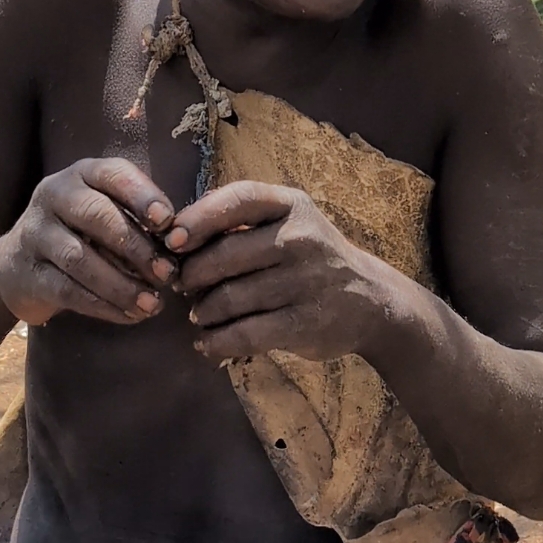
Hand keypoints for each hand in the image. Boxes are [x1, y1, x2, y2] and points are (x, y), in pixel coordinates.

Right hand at [0, 158, 176, 325]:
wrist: (17, 266)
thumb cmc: (80, 234)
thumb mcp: (105, 213)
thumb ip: (137, 219)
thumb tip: (177, 243)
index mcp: (81, 174)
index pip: (114, 174)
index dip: (143, 196)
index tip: (168, 222)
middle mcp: (54, 195)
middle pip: (97, 216)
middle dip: (137, 247)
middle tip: (167, 274)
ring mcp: (35, 233)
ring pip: (80, 258)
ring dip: (121, 284)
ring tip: (151, 303)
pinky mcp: (27, 273)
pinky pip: (67, 290)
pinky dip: (103, 306)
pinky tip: (129, 315)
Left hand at [166, 181, 388, 363]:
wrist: (371, 300)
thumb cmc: (312, 256)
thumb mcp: (289, 221)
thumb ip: (242, 222)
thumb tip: (176, 237)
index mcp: (292, 205)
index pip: (238, 199)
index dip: (198, 217)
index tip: (171, 240)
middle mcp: (300, 238)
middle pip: (225, 254)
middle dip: (192, 274)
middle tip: (182, 286)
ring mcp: (304, 282)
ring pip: (229, 298)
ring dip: (202, 311)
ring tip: (198, 315)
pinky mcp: (304, 323)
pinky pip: (244, 334)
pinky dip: (216, 342)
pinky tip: (206, 343)